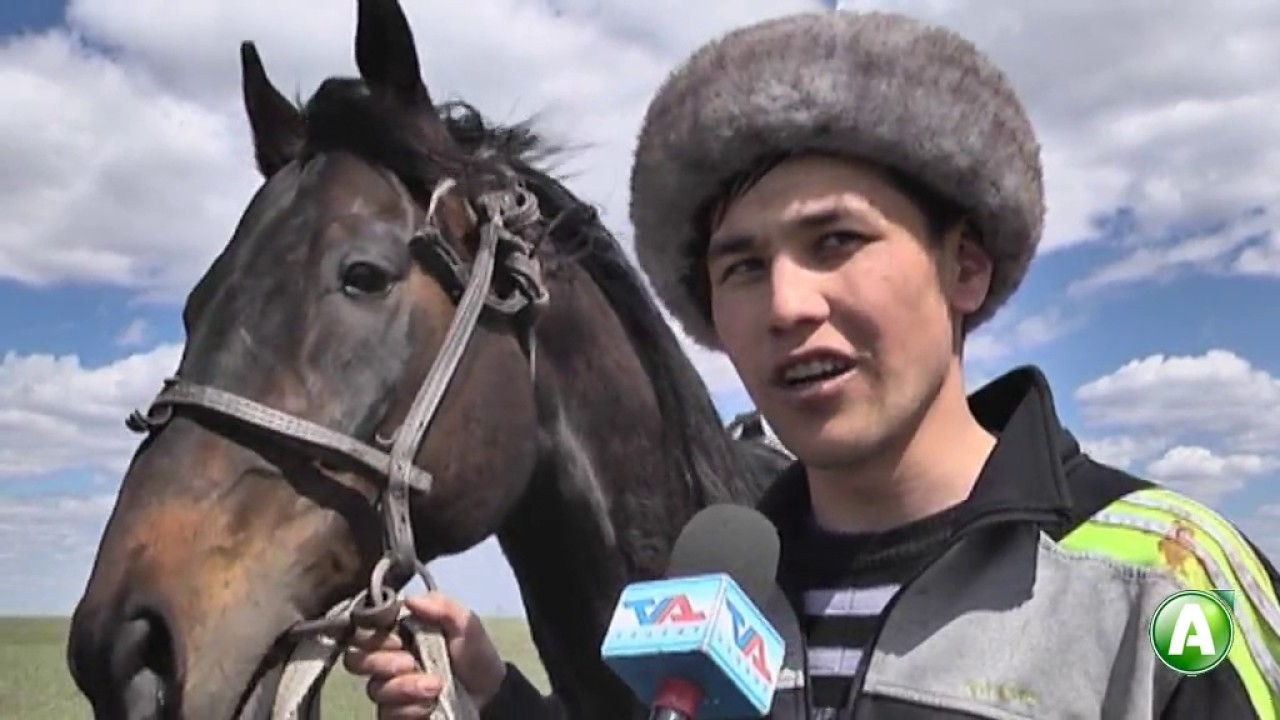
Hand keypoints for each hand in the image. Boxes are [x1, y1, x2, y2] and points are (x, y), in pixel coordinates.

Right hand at [343, 592, 507, 717]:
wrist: (491, 695)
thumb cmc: (475, 655)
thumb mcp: (466, 624)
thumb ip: (442, 607)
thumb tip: (409, 599)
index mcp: (398, 633)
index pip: (363, 630)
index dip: (371, 633)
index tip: (397, 637)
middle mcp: (387, 661)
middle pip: (356, 660)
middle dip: (381, 662)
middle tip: (410, 663)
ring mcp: (389, 689)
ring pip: (375, 689)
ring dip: (405, 687)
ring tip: (436, 685)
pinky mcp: (395, 713)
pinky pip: (387, 713)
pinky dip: (410, 708)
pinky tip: (431, 703)